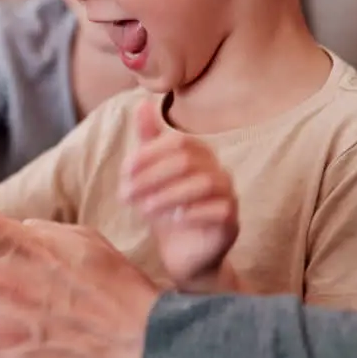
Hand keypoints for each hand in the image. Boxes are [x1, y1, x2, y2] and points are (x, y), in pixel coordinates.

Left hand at [122, 99, 239, 292]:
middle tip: (126, 194)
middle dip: (151, 176)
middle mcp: (217, 171)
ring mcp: (228, 196)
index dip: (149, 154)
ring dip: (167, 194)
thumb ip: (149, 142)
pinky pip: (221, 209)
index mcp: (199, 155)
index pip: (176, 142)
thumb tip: (142, 102)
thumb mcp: (151, 176)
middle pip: (187, 160)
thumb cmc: (167, 210)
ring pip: (204, 183)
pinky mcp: (231, 222)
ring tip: (144, 209)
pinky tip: (173, 219)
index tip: (124, 172)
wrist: (184, 255)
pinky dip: (193, 212)